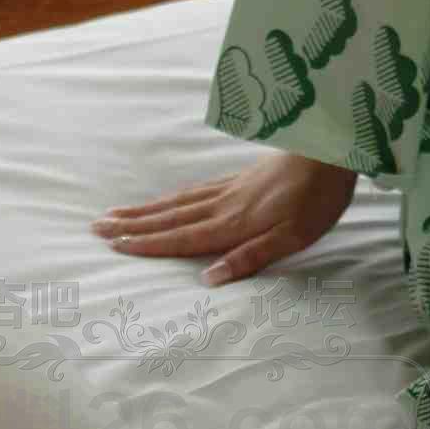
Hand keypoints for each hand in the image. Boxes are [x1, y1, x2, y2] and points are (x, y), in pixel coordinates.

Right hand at [90, 150, 358, 284]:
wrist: (332, 149)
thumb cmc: (318, 198)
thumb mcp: (293, 237)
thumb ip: (251, 257)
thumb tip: (208, 279)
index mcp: (234, 224)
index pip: (183, 238)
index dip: (149, 244)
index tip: (114, 247)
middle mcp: (225, 205)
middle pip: (171, 217)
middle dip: (133, 224)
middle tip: (97, 227)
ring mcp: (231, 188)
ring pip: (179, 201)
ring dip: (146, 209)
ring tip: (117, 212)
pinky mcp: (241, 178)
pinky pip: (196, 189)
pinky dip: (173, 196)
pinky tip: (167, 198)